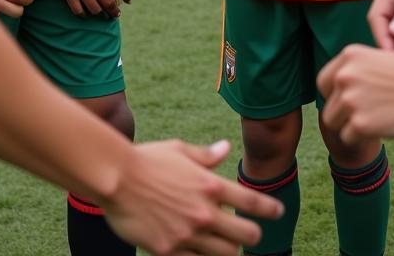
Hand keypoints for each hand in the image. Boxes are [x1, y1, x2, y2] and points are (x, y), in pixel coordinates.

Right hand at [105, 139, 282, 255]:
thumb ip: (205, 155)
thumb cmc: (147, 158)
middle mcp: (204, 212)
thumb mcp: (179, 150)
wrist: (115, 177)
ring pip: (225, 254)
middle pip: (246, 235)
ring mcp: (188, 234)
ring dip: (229, 251)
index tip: (279, 212)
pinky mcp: (169, 250)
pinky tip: (201, 254)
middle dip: (252, 236)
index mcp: (210, 185)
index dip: (270, 209)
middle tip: (252, 235)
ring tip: (228, 247)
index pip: (251, 201)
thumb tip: (225, 148)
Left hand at [319, 45, 393, 142]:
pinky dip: (361, 138)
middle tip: (362, 115)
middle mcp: (344, 76)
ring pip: (334, 123)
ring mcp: (350, 100)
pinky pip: (348, 137)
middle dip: (341, 113)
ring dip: (349, 126)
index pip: (324, 82)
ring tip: (372, 122)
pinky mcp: (360, 124)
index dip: (334, 95)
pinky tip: (379, 130)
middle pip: (328, 104)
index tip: (346, 102)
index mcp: (348, 56)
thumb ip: (357, 70)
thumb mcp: (379, 58)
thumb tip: (341, 86)